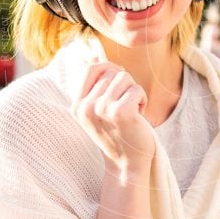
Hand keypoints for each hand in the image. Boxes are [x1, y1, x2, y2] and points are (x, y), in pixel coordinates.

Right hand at [72, 62, 154, 182]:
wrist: (127, 163)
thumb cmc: (118, 132)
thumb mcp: (97, 110)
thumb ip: (95, 87)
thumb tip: (94, 55)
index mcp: (76, 105)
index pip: (92, 68)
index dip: (109, 69)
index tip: (118, 84)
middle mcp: (85, 107)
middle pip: (111, 71)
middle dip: (124, 84)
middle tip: (125, 105)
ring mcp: (101, 109)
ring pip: (125, 77)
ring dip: (134, 92)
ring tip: (131, 111)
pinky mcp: (120, 113)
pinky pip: (136, 89)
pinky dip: (142, 100)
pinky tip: (139, 115)